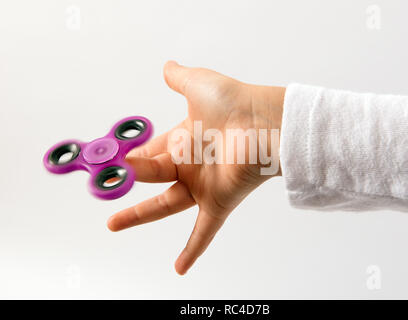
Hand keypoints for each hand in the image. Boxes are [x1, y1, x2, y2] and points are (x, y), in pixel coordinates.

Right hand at [107, 61, 284, 274]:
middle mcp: (191, 164)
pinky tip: (180, 268)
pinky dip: (193, 250)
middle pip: (152, 178)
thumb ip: (180, 77)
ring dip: (140, 216)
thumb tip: (168, 66)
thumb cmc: (235, 102)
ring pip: (166, 205)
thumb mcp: (198, 84)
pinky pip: (205, 230)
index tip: (114, 161)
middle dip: (129, 182)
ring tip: (113, 223)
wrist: (265, 123)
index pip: (151, 150)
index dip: (133, 155)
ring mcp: (203, 185)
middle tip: (106, 185)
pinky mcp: (218, 201)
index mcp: (184, 139)